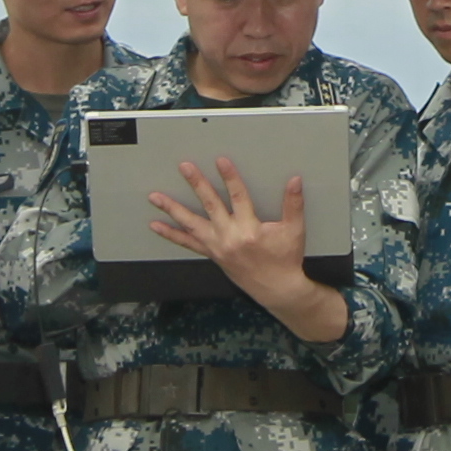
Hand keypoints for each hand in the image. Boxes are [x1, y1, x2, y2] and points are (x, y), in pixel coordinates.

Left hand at [148, 155, 340, 340]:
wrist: (276, 288)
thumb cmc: (285, 259)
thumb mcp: (294, 231)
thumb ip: (294, 204)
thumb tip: (295, 180)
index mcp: (249, 230)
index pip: (238, 197)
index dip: (229, 178)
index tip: (220, 161)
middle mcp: (229, 237)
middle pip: (210, 205)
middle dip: (197, 184)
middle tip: (185, 167)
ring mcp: (217, 247)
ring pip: (191, 225)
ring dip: (172, 209)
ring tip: (155, 197)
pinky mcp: (212, 254)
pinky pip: (187, 244)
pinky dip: (171, 234)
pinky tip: (157, 225)